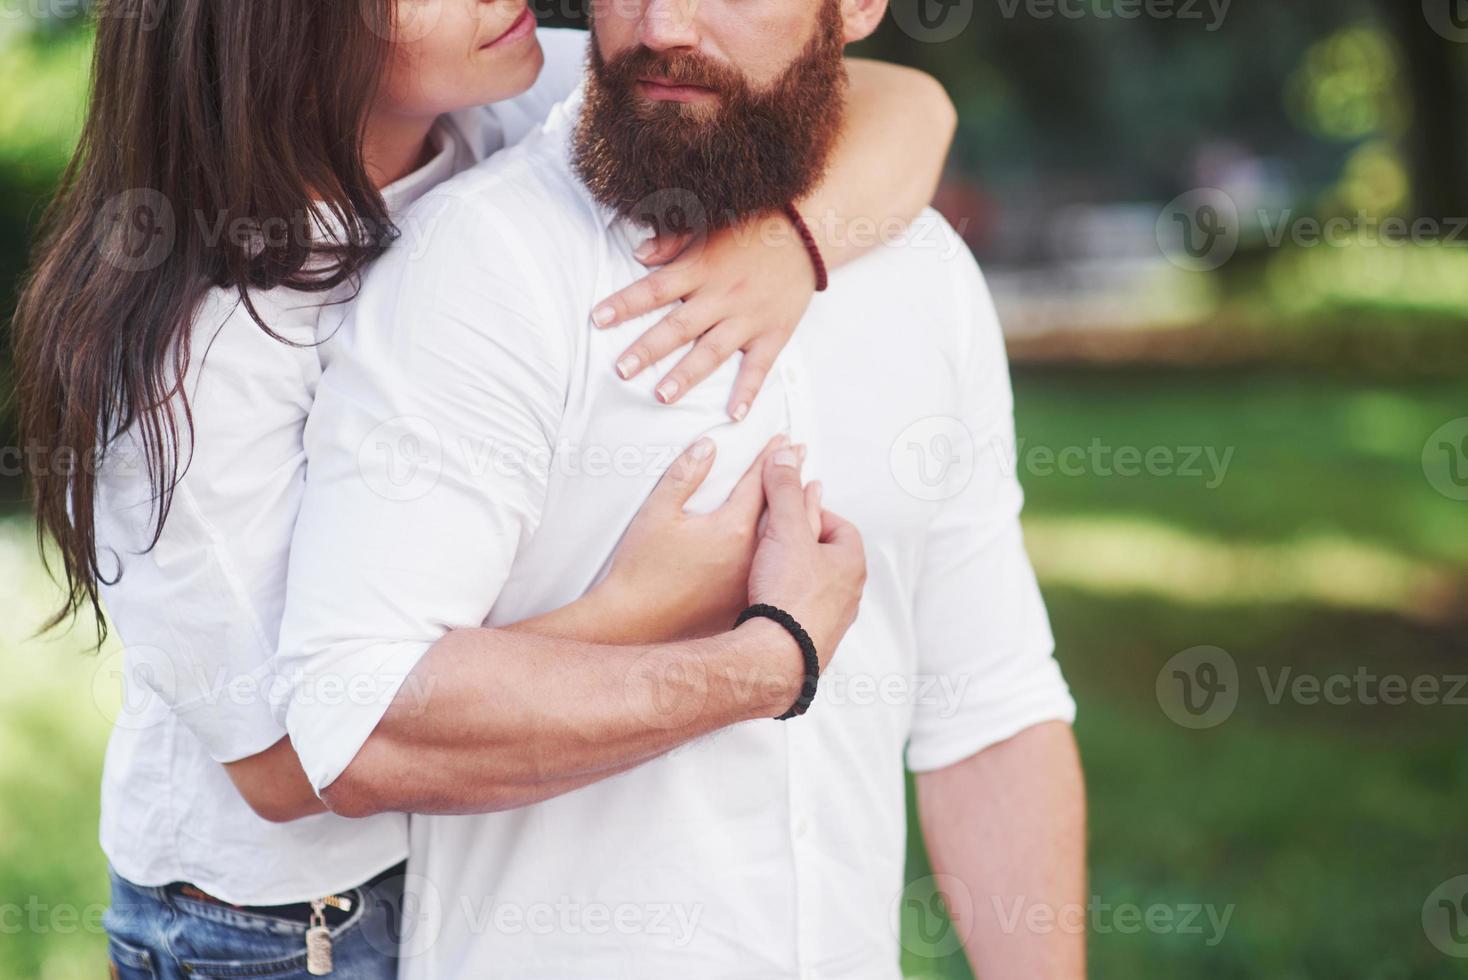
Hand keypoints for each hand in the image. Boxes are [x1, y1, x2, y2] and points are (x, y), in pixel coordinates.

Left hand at [589, 212, 816, 420]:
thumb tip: (639, 255)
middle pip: (678, 326)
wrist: (810, 230)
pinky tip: (734, 414)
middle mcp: (722, 295)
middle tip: (621, 370)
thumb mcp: (711, 223)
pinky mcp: (774, 332)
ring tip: (662, 395)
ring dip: (687, 375)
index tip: (598, 319)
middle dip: (648, 349)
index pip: (655, 289)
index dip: (626, 304)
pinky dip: (748, 391)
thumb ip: (674, 239)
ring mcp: (748, 317)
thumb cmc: (754, 224)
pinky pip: (760, 366)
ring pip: (713, 350)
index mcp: (702, 267)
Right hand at [593, 434, 795, 641]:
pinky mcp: (761, 609)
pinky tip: (804, 553)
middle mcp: (755, 558)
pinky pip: (799, 578)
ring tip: (814, 498)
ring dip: (811, 518)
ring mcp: (763, 587)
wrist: (642, 632)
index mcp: (735, 531)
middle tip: (803, 464)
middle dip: (799, 485)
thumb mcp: (656, 518)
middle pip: (792, 513)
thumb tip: (706, 447)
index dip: (774, 459)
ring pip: (804, 549)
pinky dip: (808, 557)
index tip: (785, 442)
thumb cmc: (646, 579)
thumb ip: (682, 477)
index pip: (765, 485)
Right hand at [745, 448, 865, 674]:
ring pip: (813, 586)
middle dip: (801, 540)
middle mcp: (849, 594)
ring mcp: (831, 622)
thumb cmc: (788, 594)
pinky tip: (765, 601)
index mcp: (851, 563)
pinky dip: (785, 600)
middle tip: (774, 531)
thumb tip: (784, 454)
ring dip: (792, 573)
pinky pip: (800, 612)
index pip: (838, 524)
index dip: (812, 511)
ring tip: (766, 565)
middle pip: (825, 555)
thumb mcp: (784, 529)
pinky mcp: (811, 643)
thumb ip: (784, 491)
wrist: (776, 658)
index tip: (787, 509)